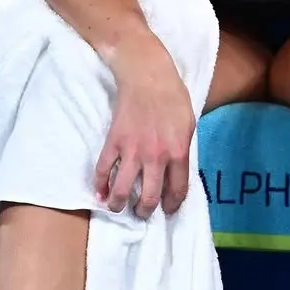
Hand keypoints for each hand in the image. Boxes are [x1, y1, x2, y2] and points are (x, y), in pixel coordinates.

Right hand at [93, 46, 195, 218]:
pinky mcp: (114, 141)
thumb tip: (177, 171)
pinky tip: (100, 193)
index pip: (177, 189)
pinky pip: (104, 168)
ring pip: (123, 188)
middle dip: (145, 210)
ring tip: (118, 208)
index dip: (173, 205)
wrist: (148, 76)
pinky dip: (100, 184)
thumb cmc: (173, 97)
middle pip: (149, 196)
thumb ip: (183, 150)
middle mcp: (155, 157)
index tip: (169, 210)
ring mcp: (132, 150)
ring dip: (119, 204)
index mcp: (178, 152)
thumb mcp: (189, 125)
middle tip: (142, 213)